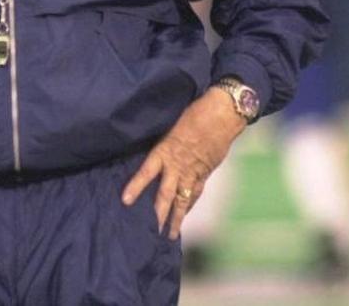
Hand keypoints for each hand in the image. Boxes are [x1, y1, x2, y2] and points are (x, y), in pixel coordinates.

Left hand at [121, 86, 246, 238]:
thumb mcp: (171, 127)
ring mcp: (193, 172)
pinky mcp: (205, 173)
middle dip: (159, 213)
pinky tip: (185, 213)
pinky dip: (190, 205)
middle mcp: (178, 165)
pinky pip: (196, 193)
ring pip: (183, 200)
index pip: (147, 171)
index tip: (126, 201)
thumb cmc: (194, 114)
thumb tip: (152, 156)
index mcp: (165, 150)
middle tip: (151, 231)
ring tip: (171, 235)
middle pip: (166, 194)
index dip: (136, 186)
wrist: (221, 115)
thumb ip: (162, 144)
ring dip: (177, 218)